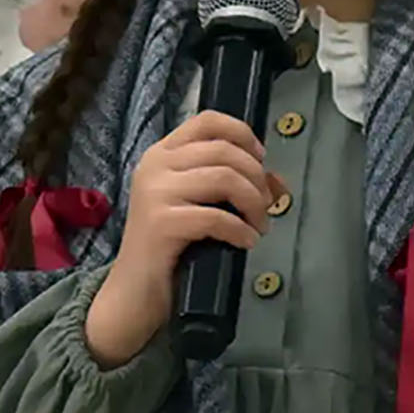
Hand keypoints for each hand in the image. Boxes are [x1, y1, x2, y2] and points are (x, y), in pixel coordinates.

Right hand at [84, 112, 288, 366]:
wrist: (134, 292)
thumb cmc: (170, 247)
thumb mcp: (201, 206)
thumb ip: (234, 186)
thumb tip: (278, 182)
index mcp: (162, 154)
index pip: (207, 120)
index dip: (242, 134)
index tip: (261, 159)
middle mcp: (155, 165)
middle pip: (224, 151)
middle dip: (257, 177)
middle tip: (266, 206)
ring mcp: (155, 192)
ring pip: (224, 178)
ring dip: (254, 203)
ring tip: (259, 226)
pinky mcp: (162, 223)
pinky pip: (217, 217)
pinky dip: (241, 230)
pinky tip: (246, 242)